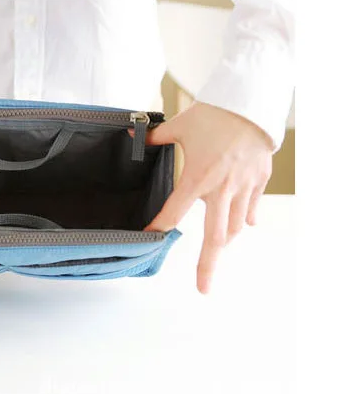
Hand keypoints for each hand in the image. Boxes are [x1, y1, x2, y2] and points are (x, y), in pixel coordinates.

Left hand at [139, 102, 273, 293]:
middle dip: (208, 266)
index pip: (173, 213)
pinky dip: (245, 219)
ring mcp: (242, 188)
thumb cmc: (214, 115)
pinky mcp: (259, 181)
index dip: (158, 228)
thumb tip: (135, 138)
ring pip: (235, 227)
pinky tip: (241, 225)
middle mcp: (220, 190)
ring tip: (216, 250)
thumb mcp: (179, 126)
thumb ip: (155, 137)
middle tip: (203, 288)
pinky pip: (251, 208)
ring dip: (224, 240)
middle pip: (214, 238)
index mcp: (197, 179)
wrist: (251, 104)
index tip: (149, 238)